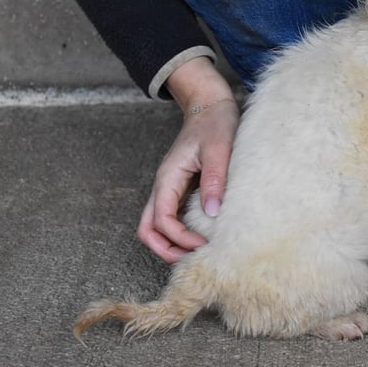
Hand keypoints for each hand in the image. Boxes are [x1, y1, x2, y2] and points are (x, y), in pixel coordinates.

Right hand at [136, 57, 239, 262]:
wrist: (210, 106)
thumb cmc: (214, 124)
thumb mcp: (218, 149)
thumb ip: (215, 179)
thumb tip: (212, 212)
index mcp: (168, 177)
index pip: (161, 219)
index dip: (178, 238)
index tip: (202, 244)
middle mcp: (164, 186)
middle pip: (149, 229)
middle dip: (166, 249)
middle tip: (192, 260)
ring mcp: (171, 188)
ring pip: (157, 226)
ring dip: (171, 244)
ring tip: (196, 254)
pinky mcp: (181, 189)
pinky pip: (172, 217)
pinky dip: (180, 233)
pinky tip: (201, 237)